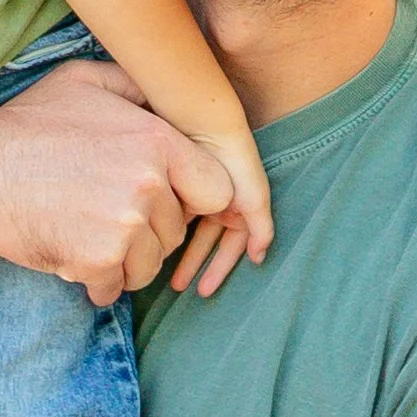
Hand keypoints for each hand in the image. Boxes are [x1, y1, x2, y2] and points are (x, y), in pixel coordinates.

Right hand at [0, 59, 238, 302]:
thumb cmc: (24, 127)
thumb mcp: (83, 80)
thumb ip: (137, 84)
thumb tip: (174, 90)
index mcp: (156, 139)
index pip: (217, 189)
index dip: (190, 197)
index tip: (162, 199)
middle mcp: (149, 183)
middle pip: (179, 230)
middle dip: (150, 230)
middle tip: (104, 213)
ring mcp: (125, 224)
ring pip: (152, 263)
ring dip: (124, 259)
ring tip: (85, 233)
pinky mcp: (99, 260)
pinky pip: (117, 286)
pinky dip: (96, 280)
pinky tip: (69, 253)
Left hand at [169, 119, 272, 290]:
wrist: (206, 125)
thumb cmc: (235, 162)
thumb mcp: (253, 198)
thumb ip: (260, 228)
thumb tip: (259, 257)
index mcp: (242, 207)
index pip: (231, 247)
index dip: (220, 269)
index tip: (204, 291)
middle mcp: (223, 202)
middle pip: (208, 242)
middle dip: (196, 266)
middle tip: (178, 288)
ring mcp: (200, 193)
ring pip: (190, 231)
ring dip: (181, 252)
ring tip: (164, 273)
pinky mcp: (180, 184)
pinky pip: (175, 215)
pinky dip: (168, 230)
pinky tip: (156, 245)